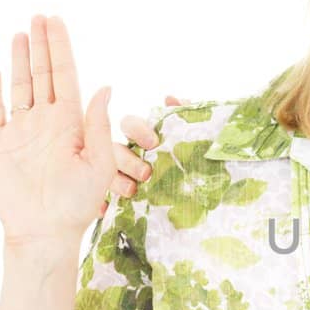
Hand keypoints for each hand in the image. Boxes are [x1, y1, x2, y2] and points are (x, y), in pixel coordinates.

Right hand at [0, 15, 114, 244]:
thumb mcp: (98, 163)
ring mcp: (20, 131)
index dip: (61, 48)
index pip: (65, 75)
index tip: (56, 22)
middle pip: (42, 74)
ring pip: (19, 87)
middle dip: (41, 45)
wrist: (44, 231)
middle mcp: (45, 122)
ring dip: (20, 61)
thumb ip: (99, 124)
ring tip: (21, 34)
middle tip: (39, 16)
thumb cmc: (77, 204)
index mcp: (70, 122)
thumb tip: (105, 86)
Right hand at [99, 95, 189, 217]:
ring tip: (132, 192)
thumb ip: (185, 115)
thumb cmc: (194, 159)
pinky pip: (102, 199)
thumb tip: (171, 99)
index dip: (138, 130)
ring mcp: (120, 175)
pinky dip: (102, 204)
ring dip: (116, 181)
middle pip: (114, 149)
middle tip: (146, 173)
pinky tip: (107, 210)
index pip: (130, 124)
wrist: (207, 193)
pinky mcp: (119, 198)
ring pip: (105, 173)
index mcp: (143, 136)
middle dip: (127, 160)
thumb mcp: (196, 137)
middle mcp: (127, 154)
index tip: (153, 143)